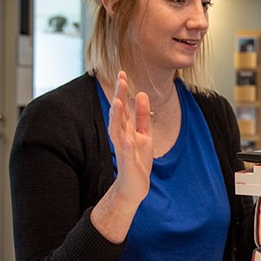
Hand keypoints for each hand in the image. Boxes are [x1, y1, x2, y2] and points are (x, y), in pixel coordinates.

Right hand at [108, 70, 153, 205]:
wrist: (133, 186)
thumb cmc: (137, 159)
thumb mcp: (144, 134)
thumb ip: (143, 115)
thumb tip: (141, 94)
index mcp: (126, 128)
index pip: (122, 106)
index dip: (122, 91)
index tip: (121, 73)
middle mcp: (122, 136)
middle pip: (118, 113)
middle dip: (118, 97)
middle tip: (120, 80)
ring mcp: (123, 149)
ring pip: (117, 130)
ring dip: (116, 116)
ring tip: (117, 102)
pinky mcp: (128, 162)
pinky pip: (126, 152)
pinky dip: (126, 145)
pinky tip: (127, 139)